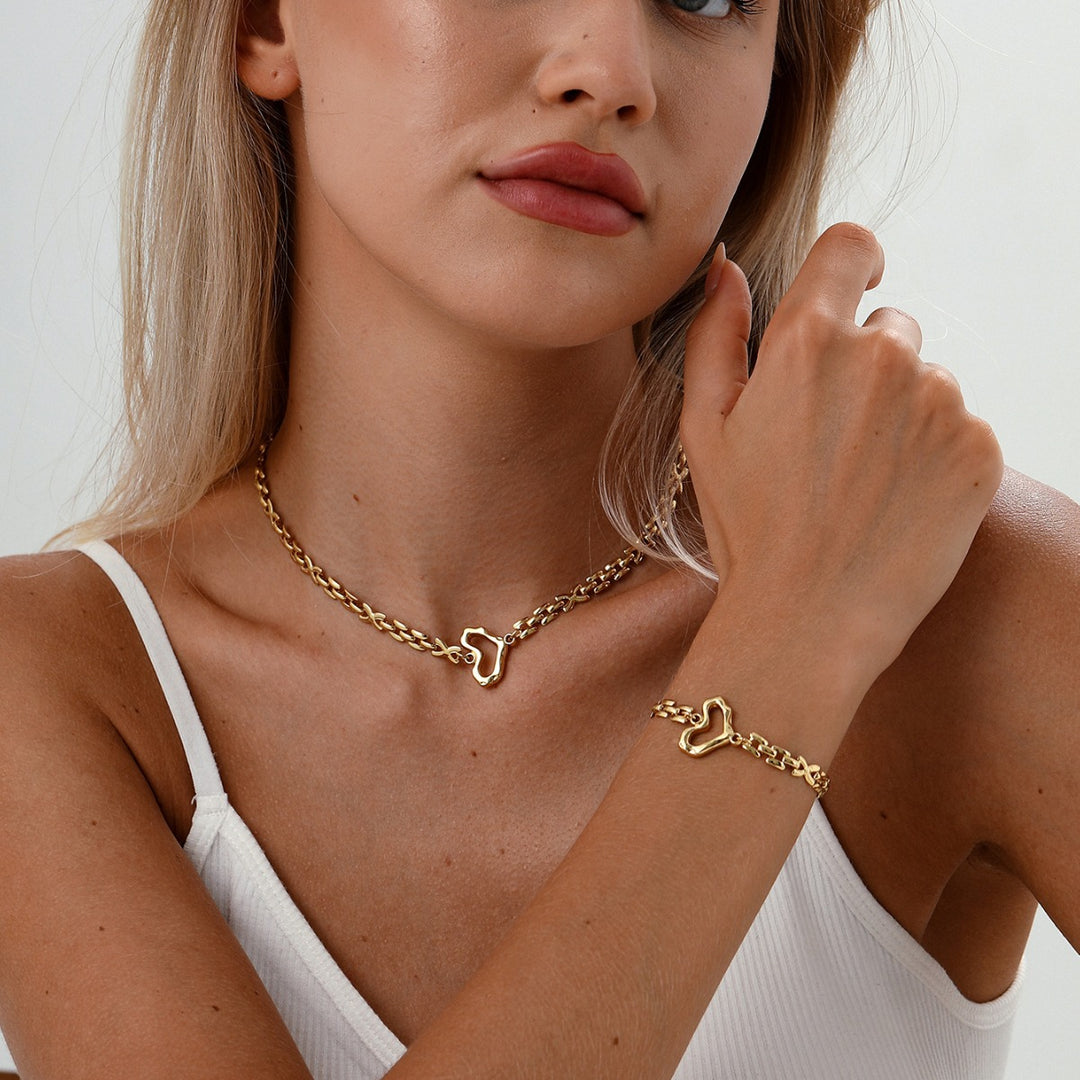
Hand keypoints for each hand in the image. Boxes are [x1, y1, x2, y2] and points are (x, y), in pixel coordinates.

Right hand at [681, 224, 1002, 687]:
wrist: (809, 619)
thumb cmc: (747, 527)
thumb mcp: (704, 429)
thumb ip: (715, 336)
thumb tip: (726, 272)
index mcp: (807, 343)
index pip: (849, 247)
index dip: (851, 264)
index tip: (853, 290)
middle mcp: (883, 357)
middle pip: (888, 328)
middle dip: (863, 368)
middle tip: (830, 442)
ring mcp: (940, 401)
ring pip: (926, 381)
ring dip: (900, 414)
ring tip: (861, 482)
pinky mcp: (980, 448)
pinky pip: (960, 426)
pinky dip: (934, 454)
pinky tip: (895, 501)